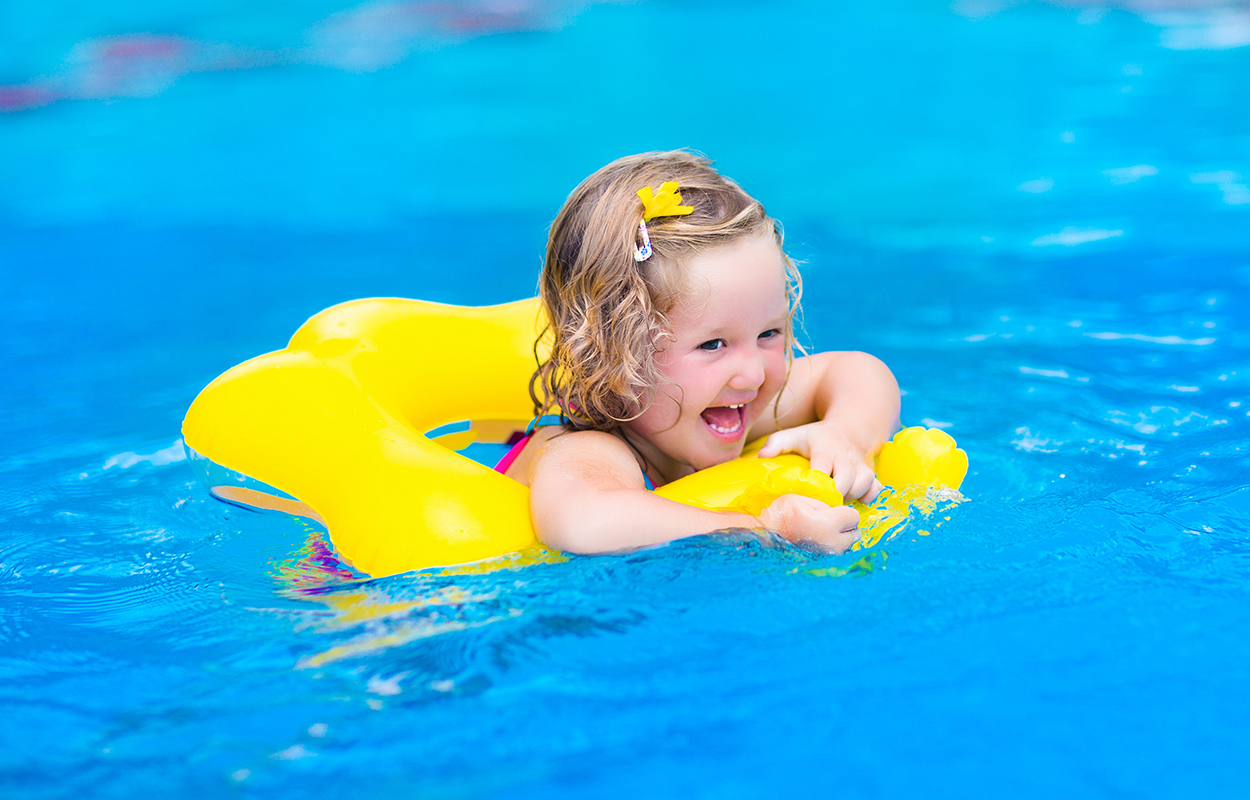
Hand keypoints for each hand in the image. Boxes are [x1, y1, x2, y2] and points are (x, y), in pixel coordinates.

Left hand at [757, 422, 883, 502]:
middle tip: (822, 504)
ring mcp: (860, 464)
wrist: (848, 429)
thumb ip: (776, 443)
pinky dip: (868, 497)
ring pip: (864, 483)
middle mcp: (845, 456)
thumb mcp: (795, 435)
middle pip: (846, 479)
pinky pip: (875, 488)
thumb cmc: (815, 438)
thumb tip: (761, 456)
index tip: (808, 495)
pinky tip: (854, 500)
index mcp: (825, 447)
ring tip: (835, 502)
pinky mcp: (871, 472)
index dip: (817, 484)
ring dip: (851, 497)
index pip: (822, 467)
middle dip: (835, 495)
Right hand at [758, 494, 860, 554]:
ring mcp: (828, 556)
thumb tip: (838, 509)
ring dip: (840, 537)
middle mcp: (832, 543)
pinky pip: (837, 554)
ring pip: (848, 545)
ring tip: (822, 532)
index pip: (854, 517)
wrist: (765, 537)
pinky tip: (819, 542)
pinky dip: (832, 547)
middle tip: (829, 521)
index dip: (844, 511)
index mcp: (827, 525)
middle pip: (855, 533)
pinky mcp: (823, 563)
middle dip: (846, 526)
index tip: (834, 511)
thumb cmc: (780, 515)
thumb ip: (824, 502)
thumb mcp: (800, 499)